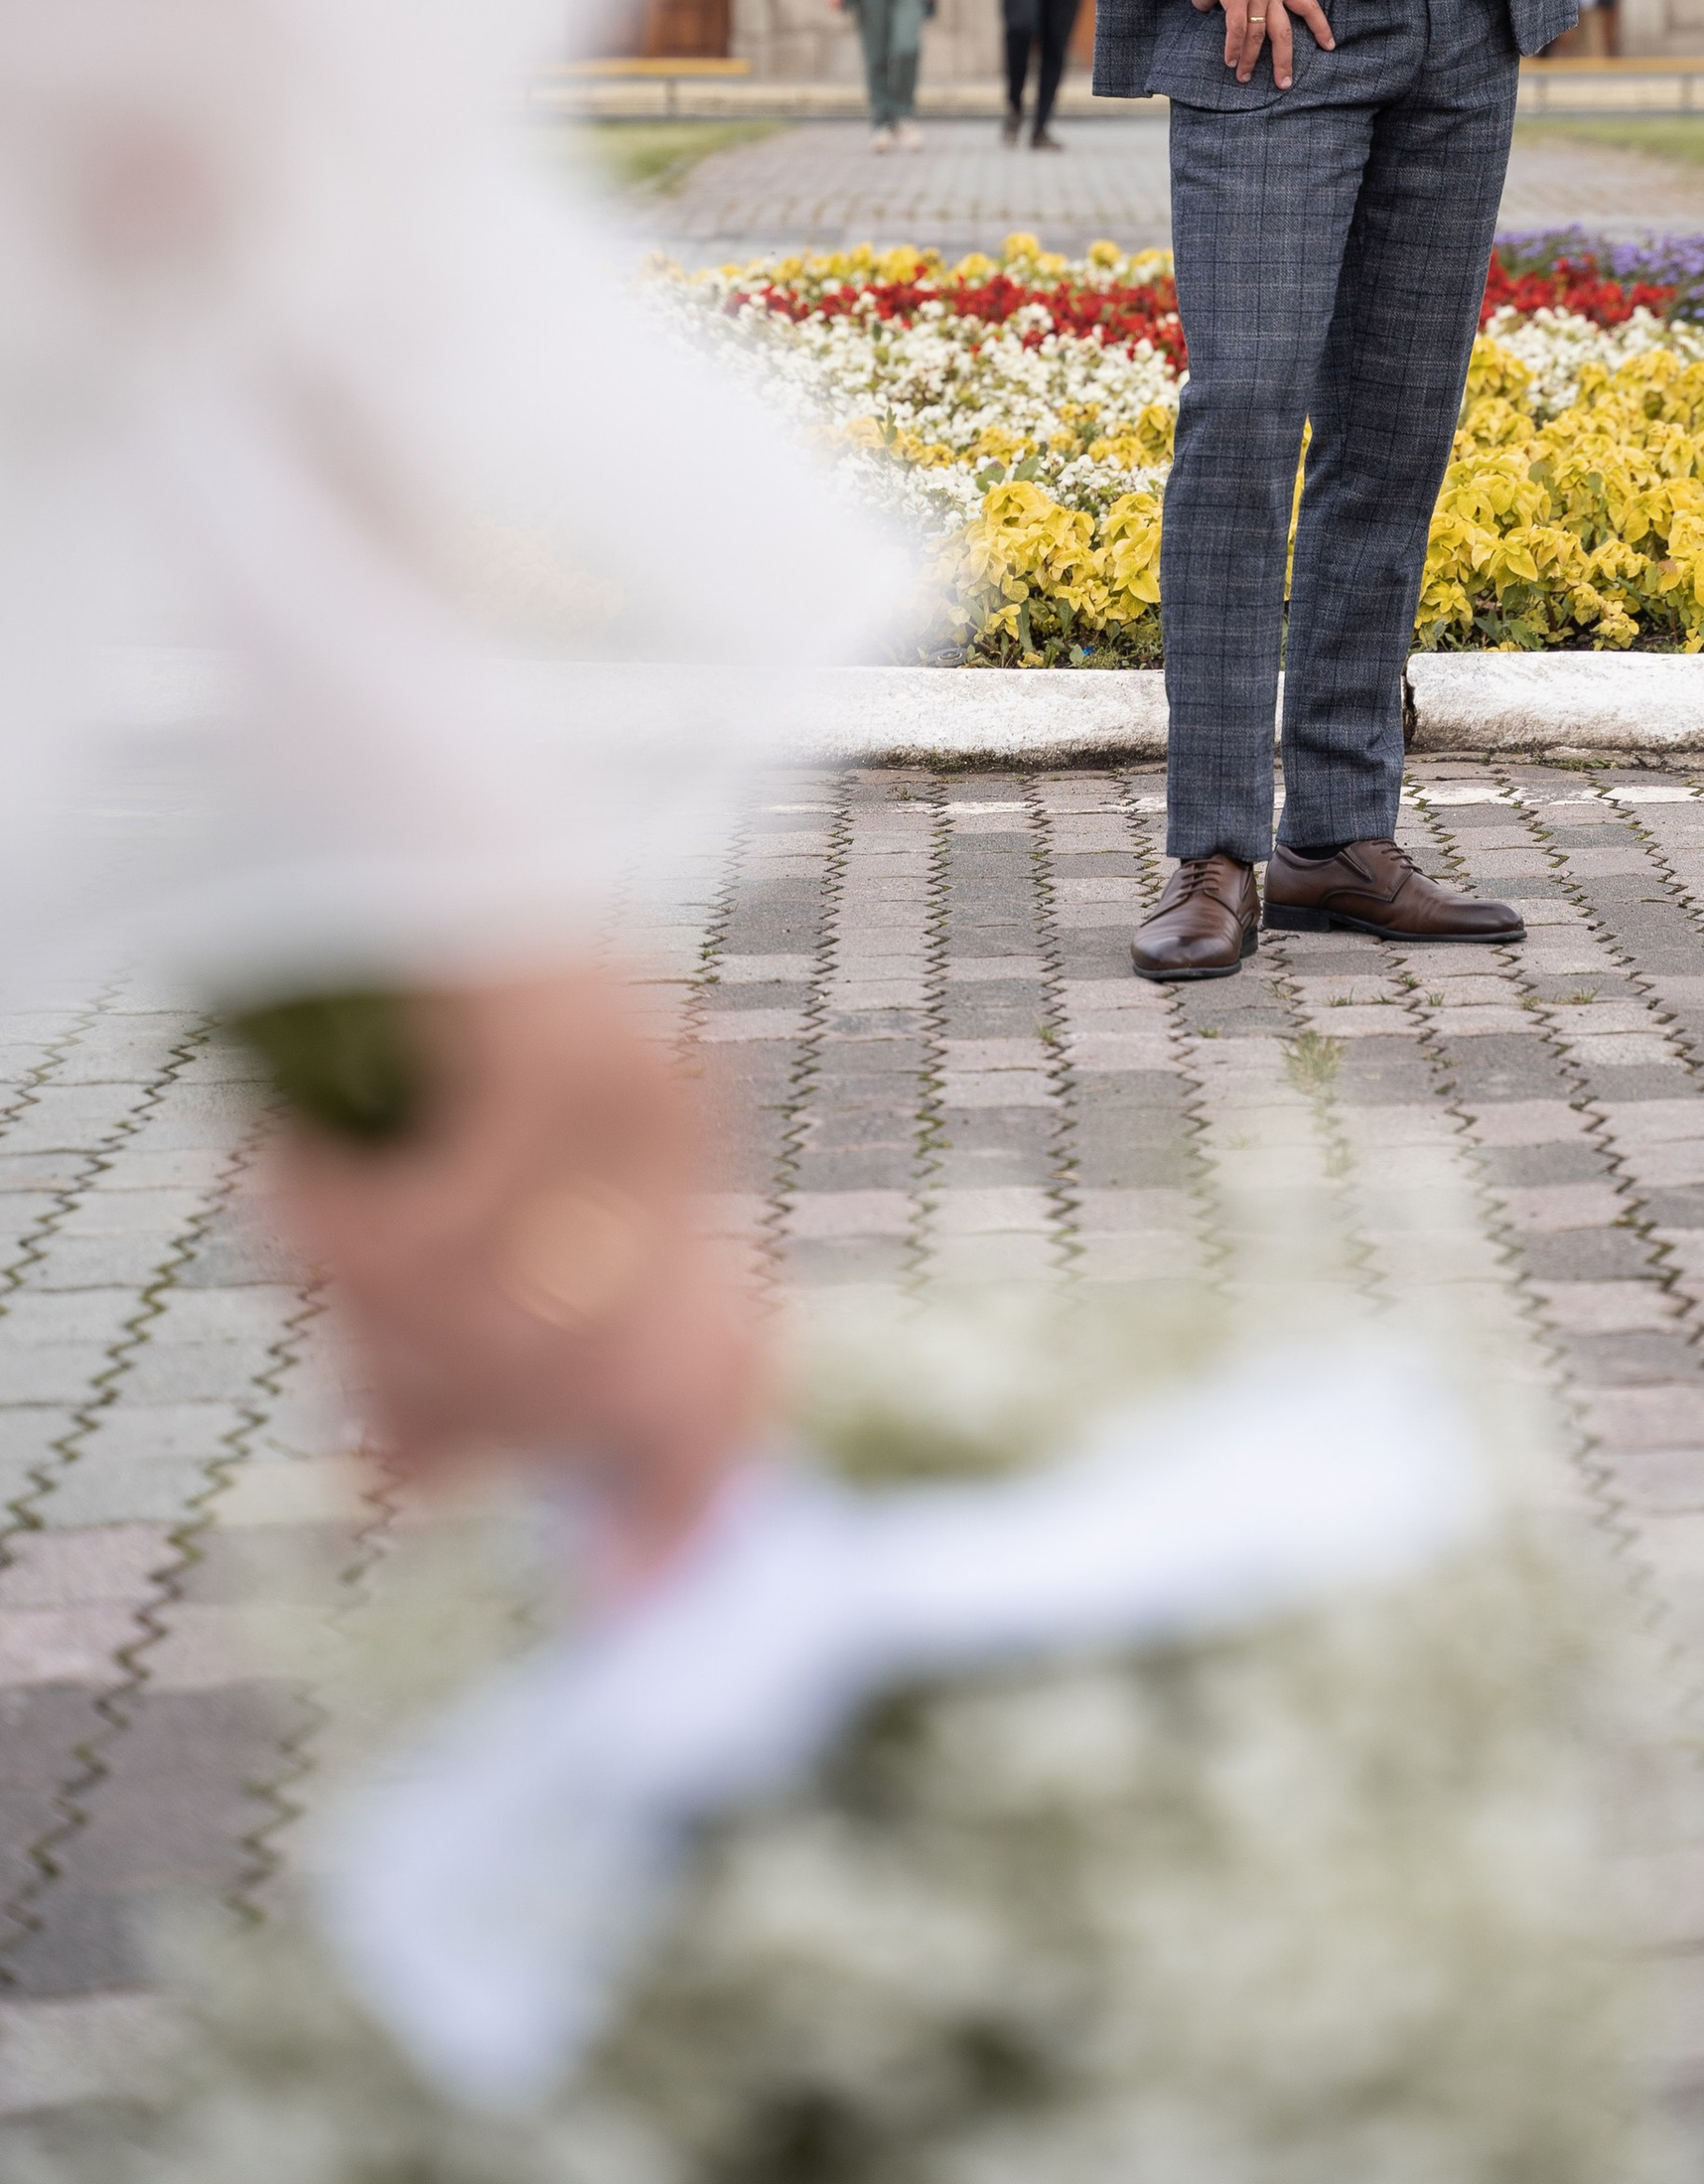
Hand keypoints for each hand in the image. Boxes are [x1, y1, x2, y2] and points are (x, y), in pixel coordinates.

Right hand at [264, 966, 764, 1595]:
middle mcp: (678, 1128)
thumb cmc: (402, 988)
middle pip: (619, 1382)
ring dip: (391, 1335)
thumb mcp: (450, 1161)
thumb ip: (453, 1310)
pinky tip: (289, 1167)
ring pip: (523, 1325)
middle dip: (489, 1430)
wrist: (393, 787)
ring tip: (316, 1256)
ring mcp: (633, 1090)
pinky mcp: (562, 1049)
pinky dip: (338, 1231)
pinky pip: (441, 1232)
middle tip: (384, 1417)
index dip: (685, 1496)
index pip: (732, 1366)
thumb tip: (406, 1480)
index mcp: (675, 1156)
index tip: (626, 1599)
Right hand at [1192, 0, 1335, 87]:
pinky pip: (1237, 30)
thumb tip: (1204, 6)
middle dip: (1284, 60)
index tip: (1329, 45)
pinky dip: (1233, 48)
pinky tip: (1230, 60)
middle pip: (1284, 31)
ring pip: (1259, 35)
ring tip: (1244, 77)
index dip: (1320, 26)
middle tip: (1284, 82)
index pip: (1308, 5)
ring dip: (1250, 59)